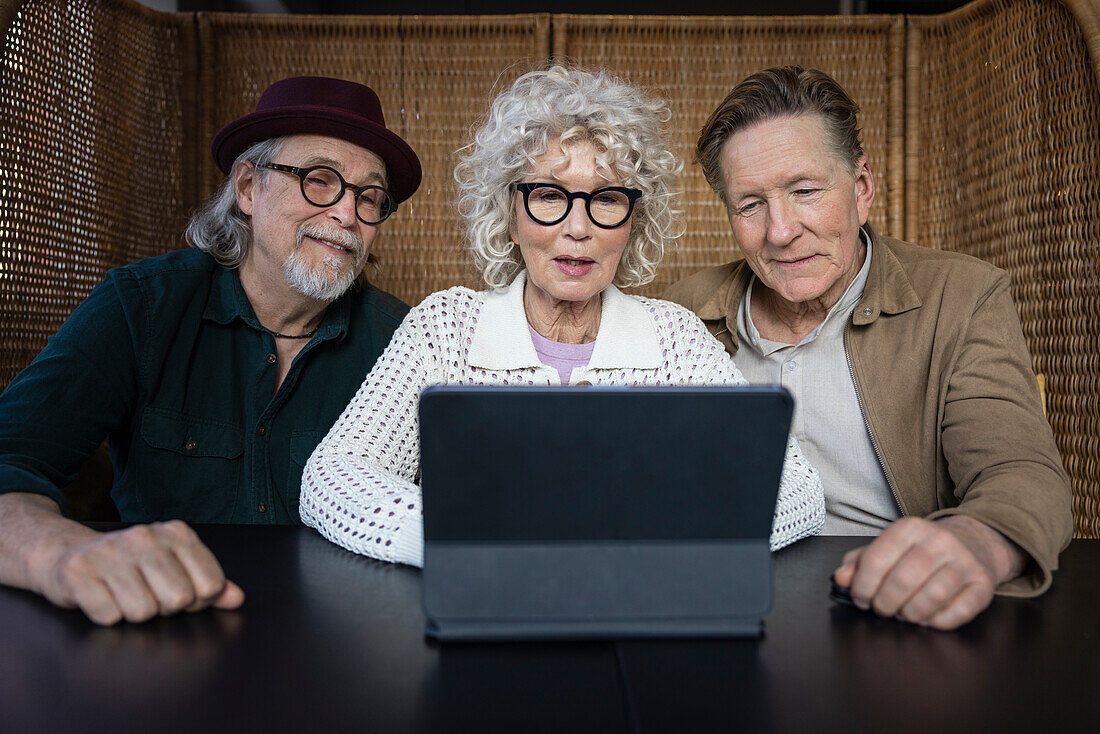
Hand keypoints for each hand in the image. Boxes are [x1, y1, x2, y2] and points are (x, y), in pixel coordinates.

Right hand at [33, 520, 243, 625]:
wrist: (67, 555)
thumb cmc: (129, 565)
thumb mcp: (174, 565)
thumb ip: (209, 582)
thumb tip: (237, 598)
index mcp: (177, 533)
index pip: (210, 585)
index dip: (197, 601)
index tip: (179, 592)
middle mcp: (146, 537)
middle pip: (178, 600)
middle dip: (165, 608)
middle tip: (146, 593)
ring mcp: (112, 553)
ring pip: (144, 612)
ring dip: (134, 613)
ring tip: (122, 594)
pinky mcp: (80, 573)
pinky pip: (110, 616)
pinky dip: (107, 615)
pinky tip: (101, 597)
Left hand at [832, 515, 1023, 630]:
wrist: (975, 542)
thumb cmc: (922, 550)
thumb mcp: (890, 547)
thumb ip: (861, 562)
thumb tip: (841, 578)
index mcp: (910, 528)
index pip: (877, 558)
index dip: (863, 585)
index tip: (860, 598)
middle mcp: (939, 541)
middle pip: (903, 580)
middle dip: (885, 603)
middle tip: (882, 610)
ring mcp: (965, 562)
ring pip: (932, 597)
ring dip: (911, 614)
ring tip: (904, 614)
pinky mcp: (984, 585)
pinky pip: (959, 611)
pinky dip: (938, 622)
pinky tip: (928, 618)